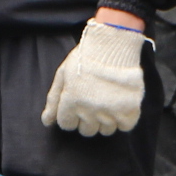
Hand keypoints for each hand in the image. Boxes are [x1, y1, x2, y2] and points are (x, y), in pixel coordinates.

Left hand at [42, 15, 147, 136]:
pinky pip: (125, 126)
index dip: (71, 114)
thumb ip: (54, 99)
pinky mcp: (129, 110)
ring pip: (105, 130)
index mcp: (71, 102)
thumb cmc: (86, 57)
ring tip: (108, 101)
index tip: (78, 103)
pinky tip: (120, 104)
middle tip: (93, 101)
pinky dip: (124, 118)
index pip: (67, 124)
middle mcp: (90, 111)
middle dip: (87, 118)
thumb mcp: (63, 74)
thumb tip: (46, 122)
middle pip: (86, 130)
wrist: (113, 44)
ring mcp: (110, 112)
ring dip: (106, 119)